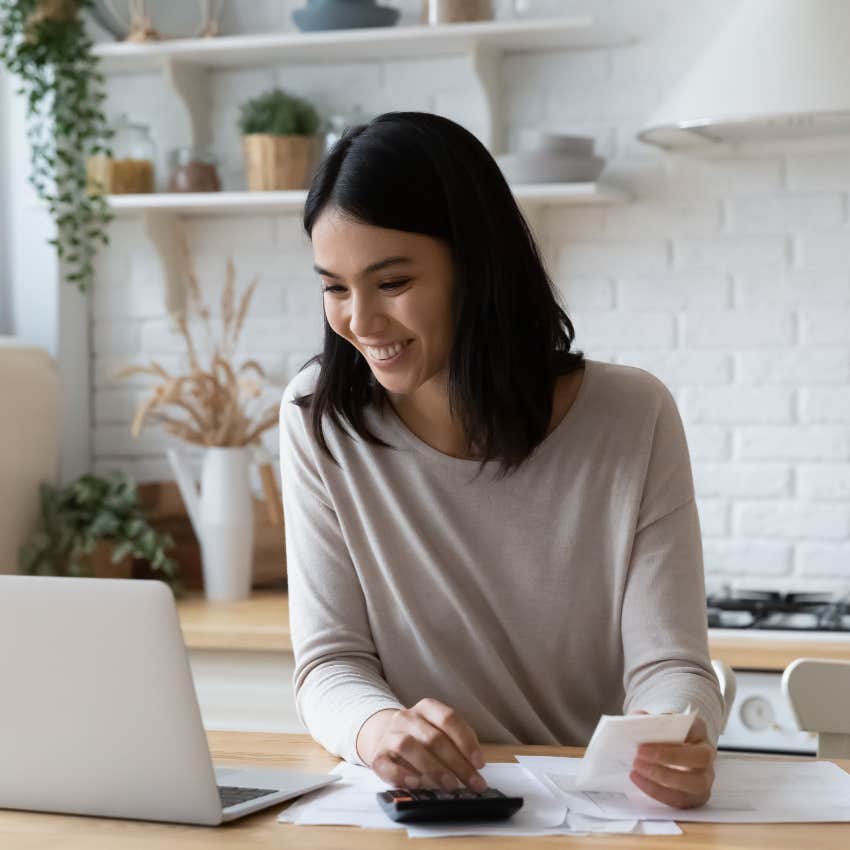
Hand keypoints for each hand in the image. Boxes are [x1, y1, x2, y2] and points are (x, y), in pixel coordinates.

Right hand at [356, 698, 487, 792]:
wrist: (382, 735)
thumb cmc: (420, 737)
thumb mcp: (439, 730)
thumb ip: (457, 741)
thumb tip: (475, 764)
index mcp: (426, 708)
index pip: (448, 719)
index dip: (466, 741)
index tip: (479, 763)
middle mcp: (406, 718)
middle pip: (433, 738)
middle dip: (457, 763)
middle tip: (472, 782)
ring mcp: (390, 735)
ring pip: (409, 747)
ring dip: (433, 768)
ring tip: (450, 785)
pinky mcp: (377, 756)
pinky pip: (387, 765)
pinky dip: (402, 775)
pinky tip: (417, 783)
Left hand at [628, 712, 715, 808]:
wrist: (670, 754)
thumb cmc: (664, 737)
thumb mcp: (656, 723)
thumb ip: (647, 719)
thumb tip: (637, 717)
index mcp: (699, 731)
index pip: (696, 729)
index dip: (676, 731)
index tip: (650, 730)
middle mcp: (707, 755)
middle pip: (701, 758)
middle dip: (670, 756)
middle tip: (641, 752)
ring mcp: (705, 778)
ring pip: (695, 783)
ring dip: (662, 776)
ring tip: (637, 767)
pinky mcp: (696, 797)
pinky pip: (681, 799)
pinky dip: (656, 790)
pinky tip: (638, 779)